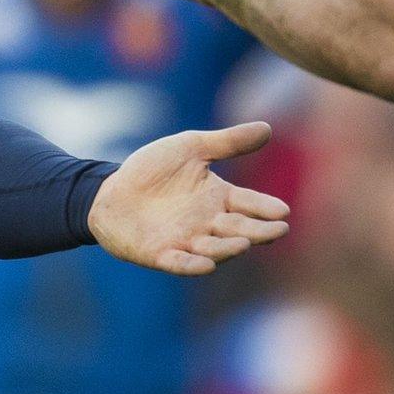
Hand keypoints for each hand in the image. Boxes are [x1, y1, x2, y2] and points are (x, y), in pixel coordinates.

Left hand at [88, 122, 289, 275]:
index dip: (265, 208)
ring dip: (229, 248)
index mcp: (218, 198)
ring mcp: (185, 240)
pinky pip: (180, 262)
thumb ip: (228, 142)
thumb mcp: (191, 147)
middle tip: (279, 230)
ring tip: (246, 243)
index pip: (249, 204)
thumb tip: (268, 128)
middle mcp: (207, 223)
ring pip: (214, 248)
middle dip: (259, 231)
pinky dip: (193, 265)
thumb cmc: (153, 169)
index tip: (283, 210)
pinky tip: (206, 264)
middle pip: (239, 228)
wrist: (111, 190)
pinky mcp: (160, 254)